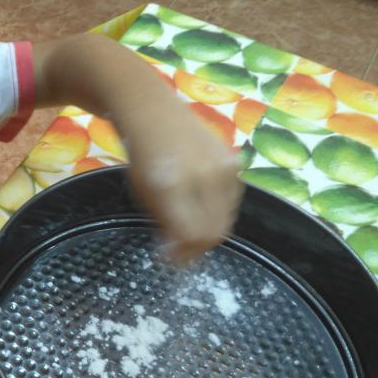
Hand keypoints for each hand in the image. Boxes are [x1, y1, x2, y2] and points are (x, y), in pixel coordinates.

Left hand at [121, 100, 243, 263]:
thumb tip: (178, 255)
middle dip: (197, 250)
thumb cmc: (142, 156)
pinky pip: (232, 201)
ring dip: (209, 234)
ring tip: (189, 236)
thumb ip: (164, 224)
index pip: (191, 236)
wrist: (154, 114)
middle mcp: (203, 176)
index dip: (183, 256)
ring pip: (226, 219)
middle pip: (213, 232)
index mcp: (173, 186)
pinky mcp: (234, 163)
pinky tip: (201, 213)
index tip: (171, 263)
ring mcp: (222, 168)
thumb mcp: (143, 194)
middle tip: (182, 256)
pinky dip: (218, 214)